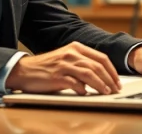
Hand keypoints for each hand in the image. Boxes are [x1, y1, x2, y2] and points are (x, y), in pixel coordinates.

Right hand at [5, 42, 120, 94]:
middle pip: (98, 66)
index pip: (101, 57)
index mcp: (75, 47)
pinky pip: (75, 84)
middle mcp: (71, 54)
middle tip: (115, 89)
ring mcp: (64, 65)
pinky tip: (86, 94)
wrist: (24, 71)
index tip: (117, 81)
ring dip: (101, 85)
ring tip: (106, 92)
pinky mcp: (57, 76)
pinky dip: (83, 90)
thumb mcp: (66, 58)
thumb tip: (100, 76)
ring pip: (90, 74)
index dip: (112, 70)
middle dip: (110, 79)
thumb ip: (81, 63)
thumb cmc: (46, 67)